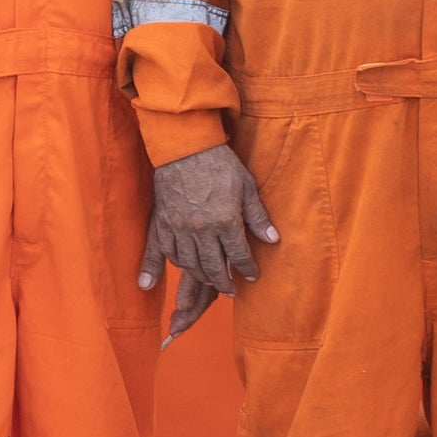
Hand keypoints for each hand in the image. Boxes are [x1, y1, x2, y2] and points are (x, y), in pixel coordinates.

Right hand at [145, 145, 272, 336]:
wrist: (184, 146)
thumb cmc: (219, 163)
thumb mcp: (246, 186)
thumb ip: (257, 216)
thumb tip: (272, 239)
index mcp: (225, 220)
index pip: (239, 255)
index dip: (247, 268)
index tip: (253, 275)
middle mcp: (201, 229)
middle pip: (213, 267)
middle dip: (224, 282)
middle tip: (231, 289)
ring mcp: (179, 227)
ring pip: (190, 264)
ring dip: (201, 277)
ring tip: (211, 280)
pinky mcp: (163, 222)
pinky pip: (167, 252)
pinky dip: (176, 265)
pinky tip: (185, 268)